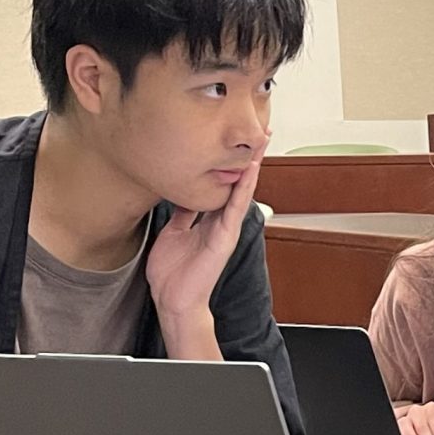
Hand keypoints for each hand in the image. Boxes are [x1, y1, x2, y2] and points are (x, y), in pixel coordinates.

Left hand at [147, 136, 268, 327]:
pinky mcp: (224, 238)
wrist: (175, 301)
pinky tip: (250, 171)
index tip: (235, 142)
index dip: (231, 164)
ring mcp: (226, 230)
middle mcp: (222, 223)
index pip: (223, 186)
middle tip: (261, 133)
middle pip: (239, 184)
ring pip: (242, 192)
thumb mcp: (172, 234)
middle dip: (250, 159)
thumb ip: (181, 215)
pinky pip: (236, 208)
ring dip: (252, 167)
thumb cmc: (173, 274)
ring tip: (261, 144)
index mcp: (208, 221)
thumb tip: (182, 196)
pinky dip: (244, 188)